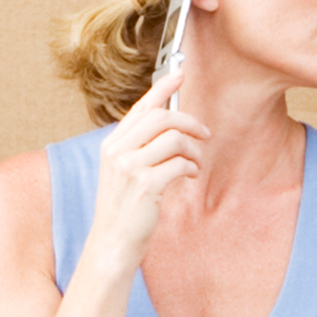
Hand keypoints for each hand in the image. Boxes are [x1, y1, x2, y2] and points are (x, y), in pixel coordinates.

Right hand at [86, 94, 206, 267]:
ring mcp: (130, 167)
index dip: (162, 88)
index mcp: (112, 145)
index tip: (179, 74)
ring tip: (195, 163)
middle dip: (189, 122)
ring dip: (193, 149)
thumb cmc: (124, 209)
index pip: (140, 107)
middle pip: (161, 117)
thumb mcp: (124, 172)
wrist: (112, 242)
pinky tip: (190, 175)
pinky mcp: (145, 184)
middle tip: (204, 133)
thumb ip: (140, 147)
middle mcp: (117, 151)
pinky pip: (180, 163)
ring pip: (174, 138)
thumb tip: (171, 125)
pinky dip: (191, 167)